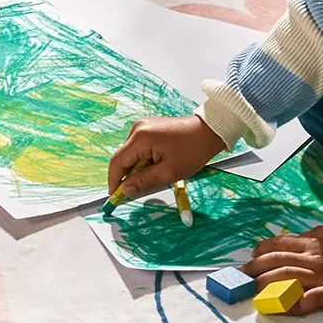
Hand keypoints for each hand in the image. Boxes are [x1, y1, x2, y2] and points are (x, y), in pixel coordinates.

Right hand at [105, 112, 223, 197]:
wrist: (209, 131)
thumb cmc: (193, 150)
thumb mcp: (168, 172)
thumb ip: (144, 181)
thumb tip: (125, 189)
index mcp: (141, 138)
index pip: (117, 162)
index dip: (113, 181)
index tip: (114, 196)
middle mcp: (138, 129)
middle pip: (122, 157)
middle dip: (126, 176)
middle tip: (132, 193)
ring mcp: (143, 127)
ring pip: (130, 154)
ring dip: (136, 169)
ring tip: (151, 179)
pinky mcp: (148, 128)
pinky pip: (138, 148)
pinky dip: (142, 160)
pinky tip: (154, 168)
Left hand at [247, 225, 322, 309]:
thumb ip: (312, 237)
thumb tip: (294, 239)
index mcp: (312, 242)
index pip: (279, 244)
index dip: (260, 251)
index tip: (250, 259)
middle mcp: (312, 258)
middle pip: (277, 261)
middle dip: (255, 269)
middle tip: (241, 278)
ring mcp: (322, 276)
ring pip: (288, 278)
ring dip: (267, 285)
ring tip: (252, 293)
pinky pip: (310, 298)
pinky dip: (294, 303)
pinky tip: (281, 308)